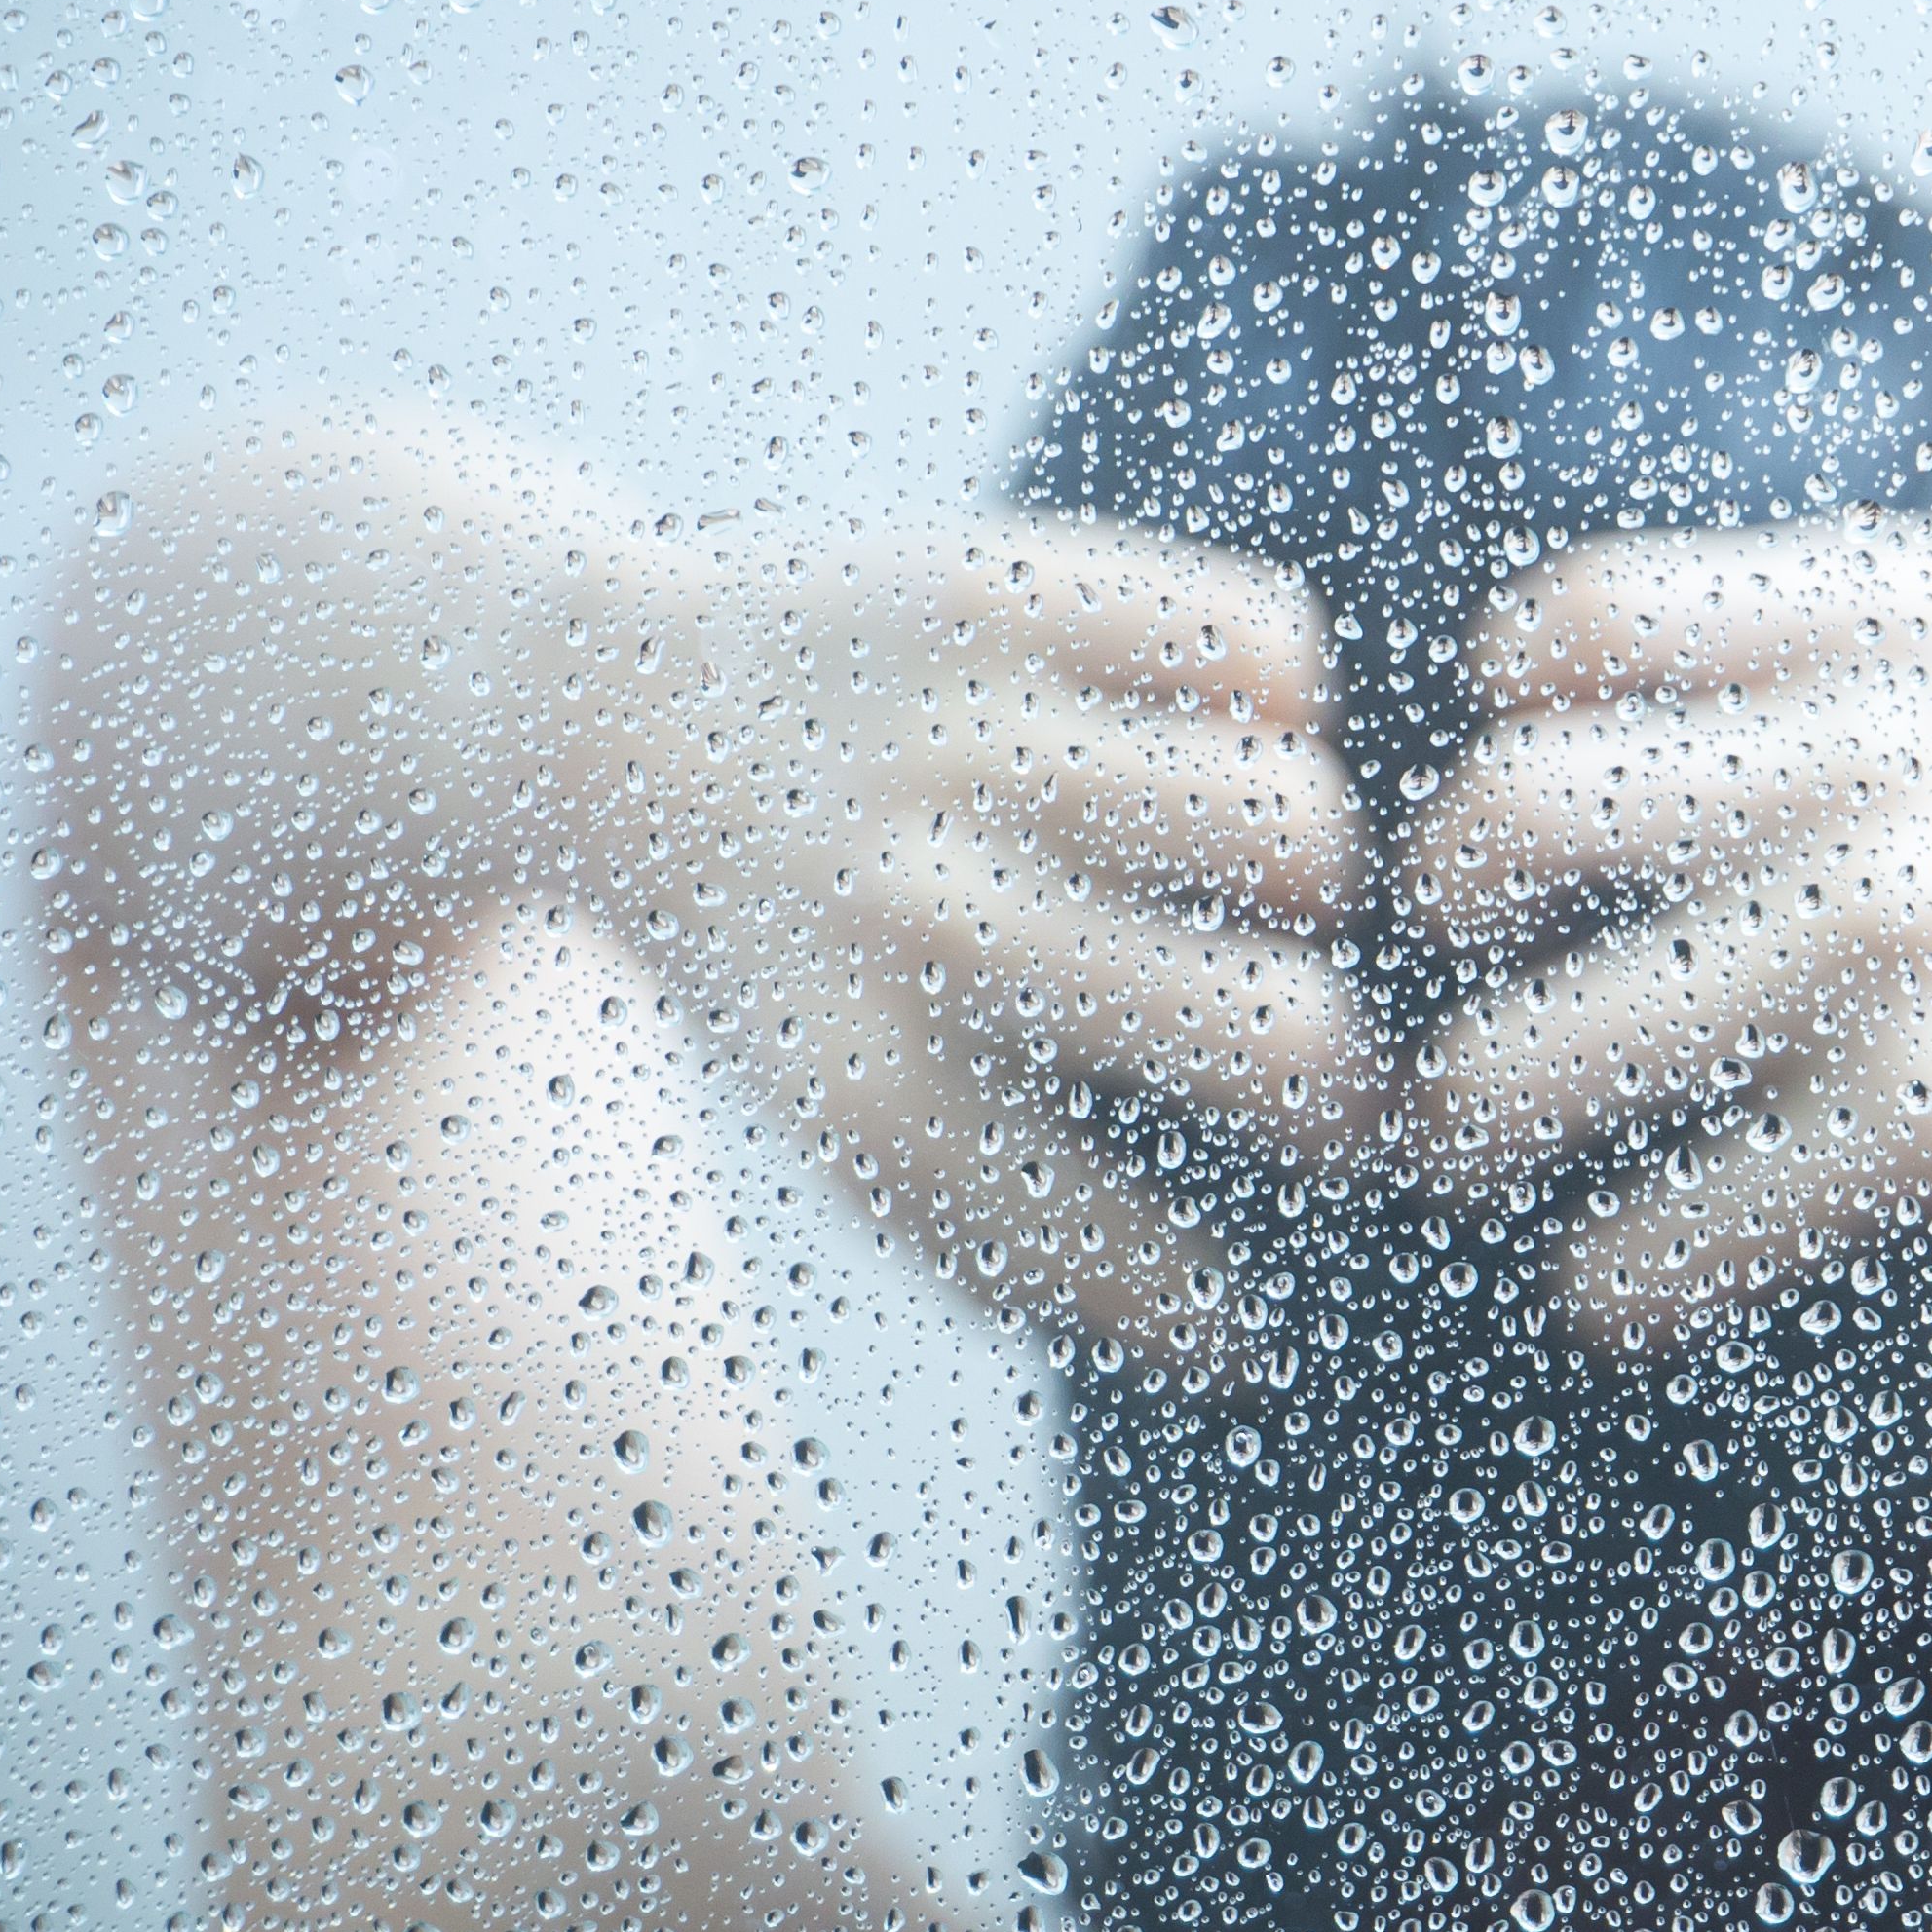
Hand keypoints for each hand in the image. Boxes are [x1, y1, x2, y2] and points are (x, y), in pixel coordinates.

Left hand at [35, 417, 1376, 1367]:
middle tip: (1322, 1064)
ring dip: (1320, 867)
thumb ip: (1026, 1234)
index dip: (1219, 1294)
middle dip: (1340, 1072)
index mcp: (868, 1079)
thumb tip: (1236, 1344)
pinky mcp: (999, 588)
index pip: (1129, 1238)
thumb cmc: (782, 958)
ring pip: (1291, 822)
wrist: (591, 716)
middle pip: (1273, 1032)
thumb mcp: (847, 1122)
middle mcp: (918, 915)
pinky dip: (1282, 692)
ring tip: (1280, 880)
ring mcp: (962, 738)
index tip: (1248, 1296)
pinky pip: (1263, 642)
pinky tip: (1227, 724)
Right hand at [1399, 510, 1931, 1380]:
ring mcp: (1857, 754)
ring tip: (1450, 909)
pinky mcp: (1855, 600)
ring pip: (1526, 804)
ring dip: (1450, 879)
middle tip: (1447, 1119)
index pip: (1656, 1254)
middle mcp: (1879, 939)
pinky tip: (1537, 715)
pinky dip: (1529, 664)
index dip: (1600, 1285)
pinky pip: (1606, 613)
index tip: (1586, 1271)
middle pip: (1536, 1054)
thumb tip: (1906, 1401)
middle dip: (1452, 1117)